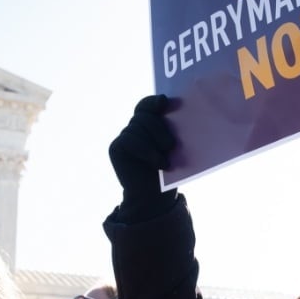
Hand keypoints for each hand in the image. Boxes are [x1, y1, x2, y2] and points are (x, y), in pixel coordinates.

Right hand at [108, 95, 177, 221]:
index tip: (164, 101)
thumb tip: (183, 116)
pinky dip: (146, 151)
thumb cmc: (169, 171)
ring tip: (167, 159)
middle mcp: (135, 127)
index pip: (147, 105)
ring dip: (155, 142)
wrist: (154, 197)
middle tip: (171, 145)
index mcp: (150, 122)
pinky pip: (130, 140)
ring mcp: (124, 136)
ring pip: (137, 127)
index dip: (153, 101)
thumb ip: (173, 131)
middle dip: (159, 128)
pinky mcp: (116, 147)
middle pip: (144, 116)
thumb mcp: (175, 149)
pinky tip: (158, 162)